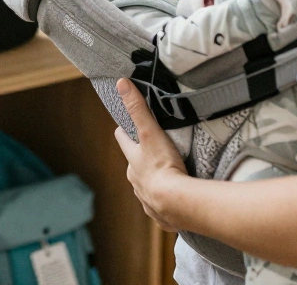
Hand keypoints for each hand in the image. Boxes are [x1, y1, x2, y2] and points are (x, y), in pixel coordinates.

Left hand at [112, 78, 189, 230]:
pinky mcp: (161, 214)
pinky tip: (174, 200)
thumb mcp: (150, 132)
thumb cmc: (163, 166)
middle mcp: (135, 180)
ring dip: (154, 181)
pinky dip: (165, 202)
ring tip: (169, 176)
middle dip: (141, 158)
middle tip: (156, 150)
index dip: (124, 131)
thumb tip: (120, 83)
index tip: (126, 125)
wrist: (176, 203)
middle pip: (135, 165)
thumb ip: (137, 108)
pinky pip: (160, 207)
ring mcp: (146, 198)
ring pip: (146, 186)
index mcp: (133, 161)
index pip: (123, 140)